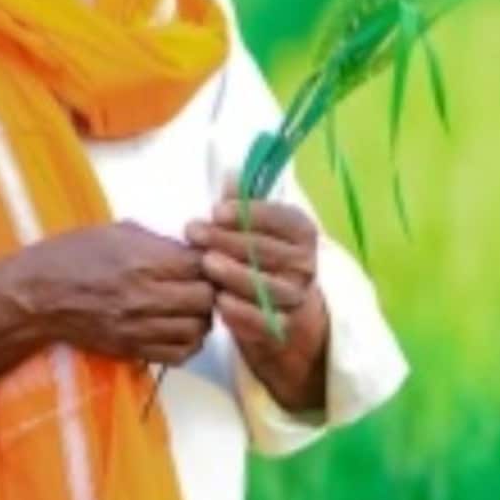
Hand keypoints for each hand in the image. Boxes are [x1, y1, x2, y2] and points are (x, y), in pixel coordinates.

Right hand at [26, 219, 216, 367]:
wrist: (36, 296)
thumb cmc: (73, 255)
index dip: (212, 262)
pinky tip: (180, 329)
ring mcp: (138, 327)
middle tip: (204, 284)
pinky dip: (188, 343)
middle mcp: (144, 297)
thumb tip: (195, 249)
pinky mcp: (132, 349)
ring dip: (202, 318)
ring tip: (192, 308)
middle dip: (212, 290)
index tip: (208, 261)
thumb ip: (160, 242)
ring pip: (197, 330)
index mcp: (143, 261)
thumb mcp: (118, 232)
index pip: (203, 265)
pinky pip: (178, 354)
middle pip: (206, 299)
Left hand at [186, 178, 329, 415]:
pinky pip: (263, 320)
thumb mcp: (253, 226)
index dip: (249, 213)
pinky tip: (218, 299)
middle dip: (228, 240)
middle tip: (195, 232)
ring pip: (266, 285)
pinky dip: (240, 311)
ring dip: (234, 273)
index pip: (282, 218)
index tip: (217, 210)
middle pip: (267, 250)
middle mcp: (305, 264)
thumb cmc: (258, 254)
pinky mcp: (282, 326)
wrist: (279, 307)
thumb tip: (231, 174)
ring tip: (206, 263)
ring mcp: (295, 297)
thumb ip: (242, 201)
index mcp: (302, 232)